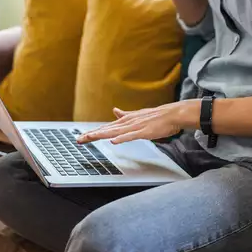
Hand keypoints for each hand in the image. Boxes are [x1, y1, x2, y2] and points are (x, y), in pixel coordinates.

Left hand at [76, 101, 199, 144]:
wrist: (172, 114)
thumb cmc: (156, 117)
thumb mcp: (137, 115)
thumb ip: (125, 114)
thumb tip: (115, 110)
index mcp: (126, 120)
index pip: (106, 127)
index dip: (93, 132)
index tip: (81, 137)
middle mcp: (127, 123)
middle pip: (107, 130)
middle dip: (92, 135)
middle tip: (79, 140)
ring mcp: (135, 127)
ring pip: (115, 132)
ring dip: (102, 135)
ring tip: (90, 138)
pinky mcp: (144, 132)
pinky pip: (131, 136)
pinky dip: (122, 138)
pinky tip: (113, 141)